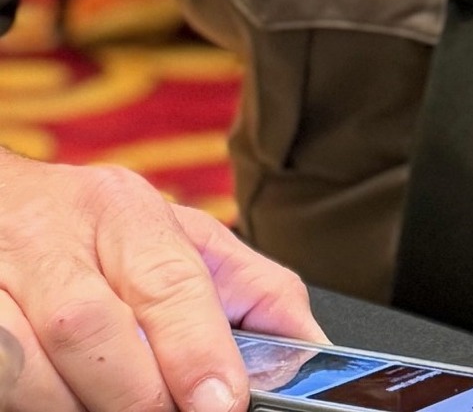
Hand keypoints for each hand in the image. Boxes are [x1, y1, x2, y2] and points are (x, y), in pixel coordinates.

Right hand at [0, 151, 322, 411]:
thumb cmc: (92, 232)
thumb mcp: (176, 238)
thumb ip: (249, 289)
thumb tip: (312, 345)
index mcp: (123, 211)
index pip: (167, 279)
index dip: (193, 348)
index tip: (221, 402)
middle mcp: (53, 240)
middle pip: (94, 327)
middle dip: (135, 392)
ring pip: (30, 366)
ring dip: (76, 405)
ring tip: (110, 408)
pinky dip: (28, 404)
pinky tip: (57, 402)